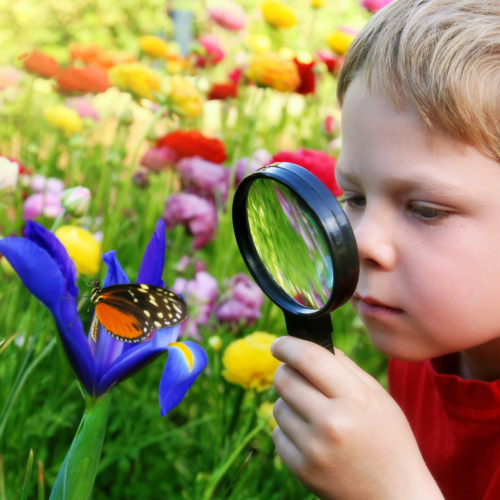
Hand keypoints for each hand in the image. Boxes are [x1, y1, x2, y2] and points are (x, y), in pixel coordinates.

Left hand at [271, 336, 443, 499]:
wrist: (394, 497)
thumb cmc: (389, 439)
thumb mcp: (378, 396)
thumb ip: (345, 366)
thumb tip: (311, 344)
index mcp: (354, 399)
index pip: (308, 358)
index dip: (288, 345)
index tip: (280, 343)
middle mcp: (331, 423)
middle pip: (285, 379)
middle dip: (286, 370)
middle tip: (296, 374)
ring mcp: (314, 449)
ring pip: (278, 406)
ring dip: (289, 402)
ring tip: (312, 411)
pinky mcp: (301, 469)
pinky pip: (277, 433)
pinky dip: (289, 429)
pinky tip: (311, 435)